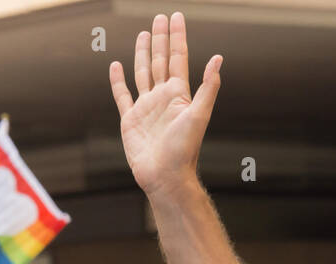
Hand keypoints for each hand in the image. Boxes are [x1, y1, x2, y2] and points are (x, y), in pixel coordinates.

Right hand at [109, 12, 221, 199]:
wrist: (165, 175)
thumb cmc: (184, 150)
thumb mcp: (199, 116)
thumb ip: (208, 88)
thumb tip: (219, 59)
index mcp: (179, 94)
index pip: (178, 58)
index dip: (177, 37)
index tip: (176, 16)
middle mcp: (162, 97)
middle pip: (161, 60)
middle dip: (161, 38)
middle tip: (159, 17)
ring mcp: (146, 107)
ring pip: (143, 72)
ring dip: (143, 53)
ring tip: (144, 34)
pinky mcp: (130, 119)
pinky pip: (123, 94)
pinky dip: (118, 80)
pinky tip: (117, 66)